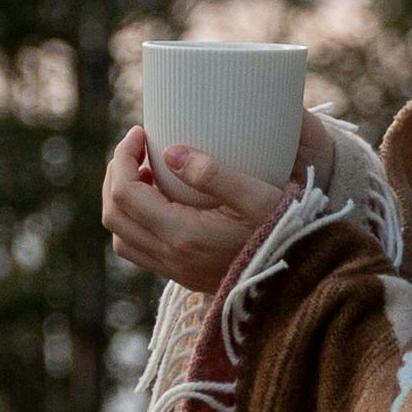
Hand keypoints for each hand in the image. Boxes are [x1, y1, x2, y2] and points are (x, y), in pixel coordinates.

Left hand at [102, 127, 283, 295]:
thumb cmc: (283, 231)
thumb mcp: (256, 196)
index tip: (140, 132)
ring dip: (122, 202)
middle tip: (136, 148)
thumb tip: (171, 151)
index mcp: (182, 235)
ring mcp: (173, 270)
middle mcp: (170, 256)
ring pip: (121, 236)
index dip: (123, 157)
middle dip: (115, 175)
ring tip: (146, 174)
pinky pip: (137, 249)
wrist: (298, 278)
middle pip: (113, 215)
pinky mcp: (181, 276)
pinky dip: (135, 221)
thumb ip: (213, 173)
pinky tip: (160, 201)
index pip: (125, 193)